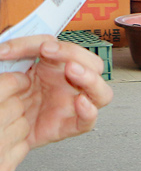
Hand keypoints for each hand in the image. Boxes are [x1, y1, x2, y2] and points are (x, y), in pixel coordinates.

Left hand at [0, 36, 111, 170]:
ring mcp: (74, 104)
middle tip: (49, 51)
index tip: (24, 48)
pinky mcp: (70, 126)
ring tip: (72, 70)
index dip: (44, 44)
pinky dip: (88, 111)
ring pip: (102, 92)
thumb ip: (11, 58)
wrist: (5, 123)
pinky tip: (79, 102)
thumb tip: (2, 48)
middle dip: (74, 53)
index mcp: (56, 66)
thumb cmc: (8, 98)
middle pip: (92, 64)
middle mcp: (71, 83)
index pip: (62, 47)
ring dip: (90, 78)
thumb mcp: (7, 73)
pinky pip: (88, 120)